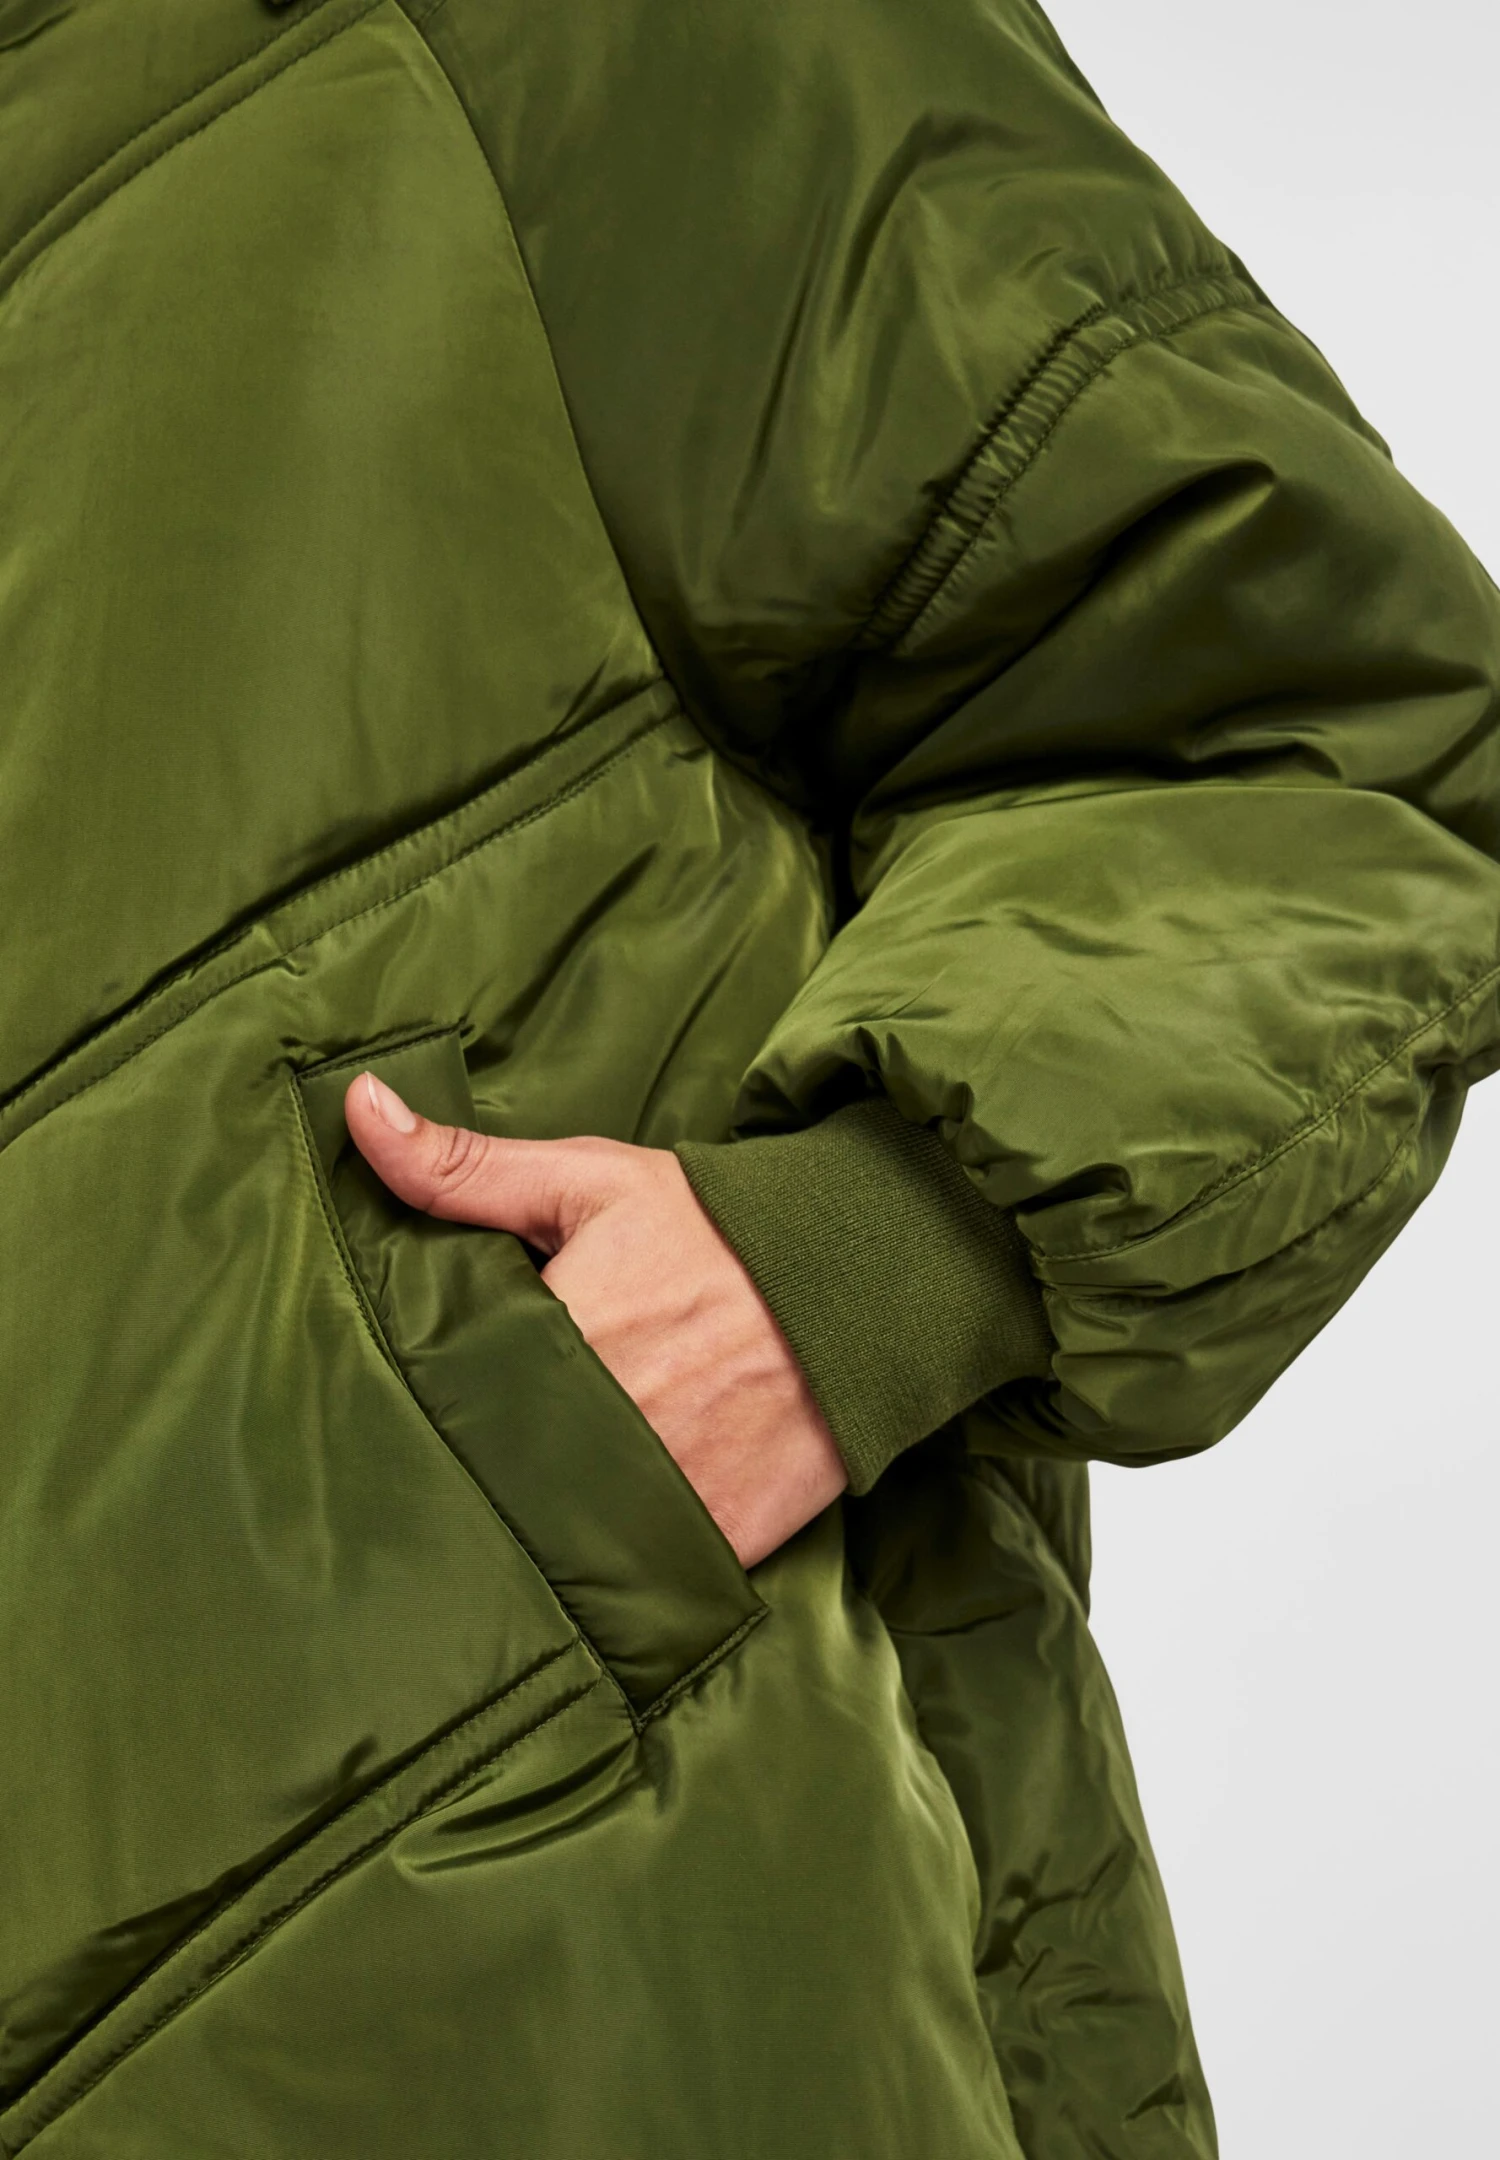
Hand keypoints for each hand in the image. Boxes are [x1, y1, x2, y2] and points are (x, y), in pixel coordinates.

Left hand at [344, 1073, 848, 1567]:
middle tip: (466, 1451)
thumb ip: (464, 1165)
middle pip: (495, 1470)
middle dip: (477, 1461)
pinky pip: (635, 1572)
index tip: (425, 1393)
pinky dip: (610, 1564)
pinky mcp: (715, 1540)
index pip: (447, 1390)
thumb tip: (356, 1107)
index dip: (429, 1397)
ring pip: (556, 1533)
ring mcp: (665, 1493)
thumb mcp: (589, 1181)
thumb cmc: (716, 1229)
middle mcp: (610, 1423)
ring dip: (533, 1519)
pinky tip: (591, 1540)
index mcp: (563, 1334)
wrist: (866, 1284)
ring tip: (524, 1495)